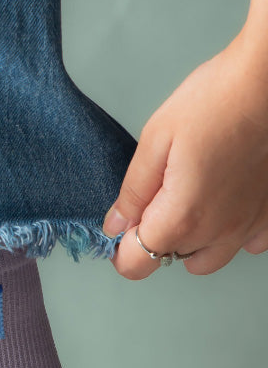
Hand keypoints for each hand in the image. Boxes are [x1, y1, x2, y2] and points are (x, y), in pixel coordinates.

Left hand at [103, 33, 267, 278]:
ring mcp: (250, 226)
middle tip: (156, 200)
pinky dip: (231, 233)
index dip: (121, 248)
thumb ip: (133, 192)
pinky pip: (248, 244)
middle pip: (171, 260)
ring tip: (189, 200)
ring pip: (209, 258)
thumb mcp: (155, 142)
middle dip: (156, 238)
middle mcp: (218, 232)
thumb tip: (116, 225)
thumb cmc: (214, 102)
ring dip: (191, 240)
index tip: (122, 225)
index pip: (137, 265)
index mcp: (182, 218)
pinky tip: (224, 202)